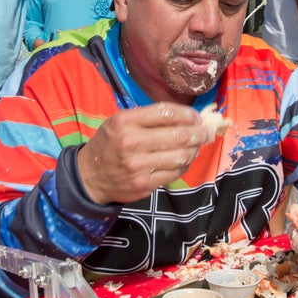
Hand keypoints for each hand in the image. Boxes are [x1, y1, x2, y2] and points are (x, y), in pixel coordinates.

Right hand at [76, 103, 210, 203]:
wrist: (90, 176)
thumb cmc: (109, 143)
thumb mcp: (120, 121)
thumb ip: (149, 117)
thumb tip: (187, 117)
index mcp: (125, 122)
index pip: (167, 113)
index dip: (188, 114)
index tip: (197, 117)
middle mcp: (132, 143)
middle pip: (180, 135)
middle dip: (199, 132)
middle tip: (206, 132)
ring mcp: (139, 166)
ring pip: (182, 156)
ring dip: (195, 150)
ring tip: (196, 145)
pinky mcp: (145, 184)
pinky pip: (175, 173)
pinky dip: (185, 165)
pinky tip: (184, 160)